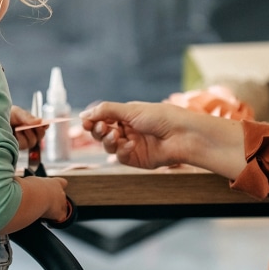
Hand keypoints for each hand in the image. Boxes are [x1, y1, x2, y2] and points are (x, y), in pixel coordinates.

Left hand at [9, 104, 46, 150]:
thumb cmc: (7, 115)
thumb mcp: (17, 113)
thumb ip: (28, 118)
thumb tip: (40, 121)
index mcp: (32, 123)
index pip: (43, 126)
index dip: (45, 125)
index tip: (45, 124)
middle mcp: (30, 132)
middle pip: (40, 136)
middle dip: (37, 131)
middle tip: (31, 126)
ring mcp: (24, 140)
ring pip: (32, 142)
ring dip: (28, 135)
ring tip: (20, 129)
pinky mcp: (17, 146)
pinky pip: (24, 146)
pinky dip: (21, 139)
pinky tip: (15, 134)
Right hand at [79, 101, 195, 168]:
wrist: (183, 135)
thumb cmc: (162, 117)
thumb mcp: (131, 110)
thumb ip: (107, 111)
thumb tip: (85, 113)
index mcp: (127, 115)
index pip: (103, 118)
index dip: (93, 120)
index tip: (86, 121)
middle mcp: (128, 130)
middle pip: (102, 133)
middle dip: (97, 130)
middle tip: (99, 128)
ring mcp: (132, 145)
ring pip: (109, 146)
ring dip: (107, 141)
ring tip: (114, 136)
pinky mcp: (137, 159)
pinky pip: (121, 156)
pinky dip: (122, 150)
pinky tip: (130, 145)